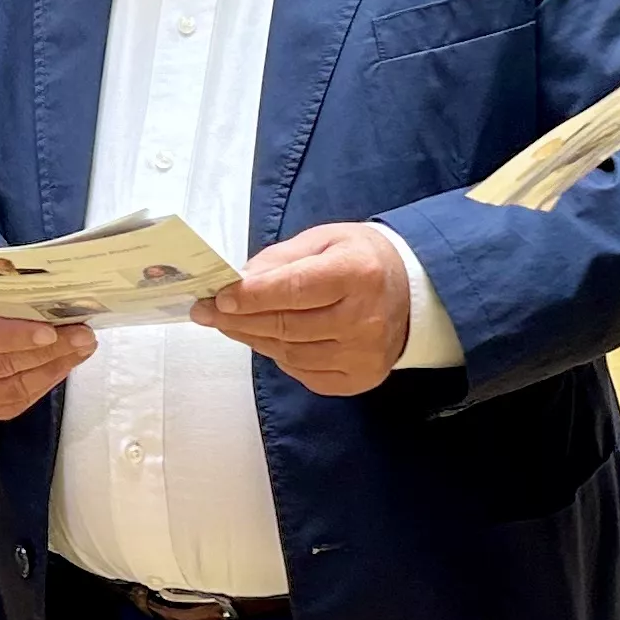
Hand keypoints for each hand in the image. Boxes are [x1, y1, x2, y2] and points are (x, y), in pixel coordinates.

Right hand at [0, 280, 92, 423]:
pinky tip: (65, 364)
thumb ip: (8, 290)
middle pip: (4, 363)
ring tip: (82, 347)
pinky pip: (17, 401)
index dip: (16, 336)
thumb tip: (55, 294)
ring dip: (55, 367)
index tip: (50, 330)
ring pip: (15, 386)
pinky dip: (46, 382)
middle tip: (82, 335)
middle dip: (51, 350)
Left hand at [194, 222, 412, 396]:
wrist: (412, 292)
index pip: (293, 290)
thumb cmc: (362, 259)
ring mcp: (364, 355)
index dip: (251, 297)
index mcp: (357, 273)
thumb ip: (279, 260)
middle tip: (207, 313)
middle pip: (286, 326)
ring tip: (233, 323)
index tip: (218, 297)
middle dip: (238, 319)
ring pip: (290, 354)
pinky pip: (304, 373)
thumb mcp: (324, 240)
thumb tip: (236, 282)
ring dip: (254, 338)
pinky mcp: (360, 379)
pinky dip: (281, 356)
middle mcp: (364, 319)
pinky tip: (270, 339)